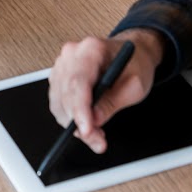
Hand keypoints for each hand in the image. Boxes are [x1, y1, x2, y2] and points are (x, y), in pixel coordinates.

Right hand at [47, 29, 163, 153]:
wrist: (132, 54)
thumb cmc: (135, 64)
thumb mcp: (135, 85)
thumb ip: (113, 102)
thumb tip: (95, 120)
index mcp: (92, 50)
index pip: (78, 82)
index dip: (80, 110)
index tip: (87, 131)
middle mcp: (72, 54)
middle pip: (66, 95)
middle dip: (80, 124)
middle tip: (98, 141)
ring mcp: (62, 65)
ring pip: (58, 103)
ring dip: (74, 124)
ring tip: (96, 133)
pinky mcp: (58, 77)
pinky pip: (57, 103)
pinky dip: (69, 118)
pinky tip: (86, 122)